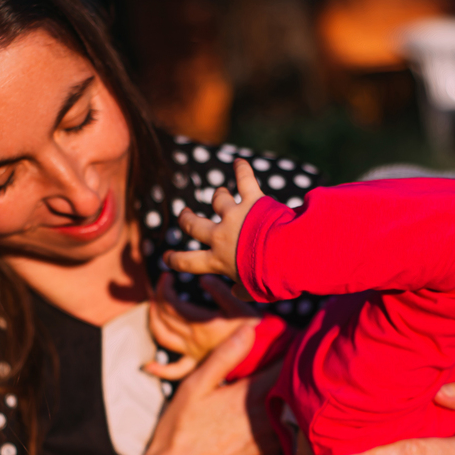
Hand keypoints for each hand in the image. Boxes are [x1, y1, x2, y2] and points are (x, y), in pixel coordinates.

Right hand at [85, 320, 280, 454]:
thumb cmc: (180, 431)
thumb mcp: (194, 387)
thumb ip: (224, 357)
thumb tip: (250, 327)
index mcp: (253, 395)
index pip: (286, 362)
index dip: (289, 346)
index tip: (288, 337)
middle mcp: (270, 417)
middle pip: (290, 384)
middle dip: (288, 370)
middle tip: (284, 356)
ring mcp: (273, 439)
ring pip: (288, 406)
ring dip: (284, 394)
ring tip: (275, 383)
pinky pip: (284, 428)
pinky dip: (280, 417)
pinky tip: (263, 414)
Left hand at [144, 272, 259, 380]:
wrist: (264, 355)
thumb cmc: (255, 329)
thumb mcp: (240, 305)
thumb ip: (220, 290)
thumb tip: (202, 279)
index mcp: (201, 323)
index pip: (171, 303)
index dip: (164, 287)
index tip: (167, 275)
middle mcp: (193, 340)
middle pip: (164, 317)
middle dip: (158, 298)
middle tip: (162, 286)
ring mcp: (193, 354)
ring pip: (163, 338)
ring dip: (154, 322)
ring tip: (153, 308)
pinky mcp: (197, 365)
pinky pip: (175, 371)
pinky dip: (160, 370)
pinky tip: (148, 366)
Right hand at [163, 158, 262, 294]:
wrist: (287, 255)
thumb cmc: (272, 277)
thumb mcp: (254, 291)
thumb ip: (242, 291)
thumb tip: (235, 290)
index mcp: (218, 260)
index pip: (189, 262)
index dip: (174, 259)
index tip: (167, 257)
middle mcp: (221, 236)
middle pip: (194, 225)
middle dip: (187, 219)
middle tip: (185, 215)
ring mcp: (234, 215)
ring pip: (218, 200)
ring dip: (218, 195)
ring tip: (220, 192)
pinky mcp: (252, 200)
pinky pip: (245, 180)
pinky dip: (242, 169)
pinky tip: (239, 162)